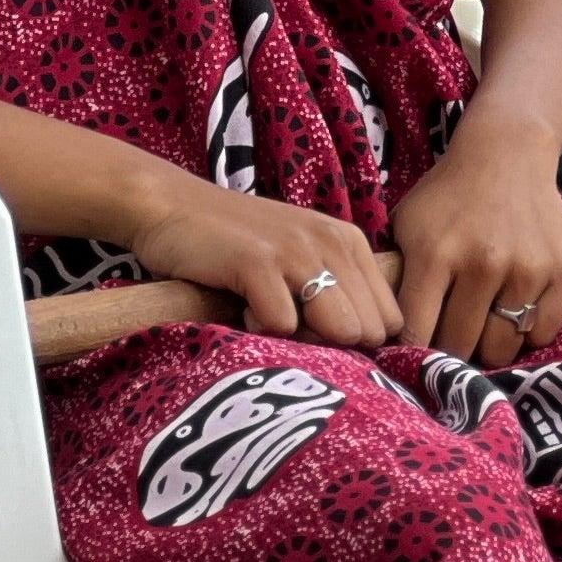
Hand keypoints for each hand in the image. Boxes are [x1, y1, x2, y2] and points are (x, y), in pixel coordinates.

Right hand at [126, 178, 398, 350]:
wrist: (173, 208)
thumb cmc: (237, 244)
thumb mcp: (300, 260)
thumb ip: (335, 294)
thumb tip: (363, 353)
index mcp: (349, 242)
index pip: (389, 320)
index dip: (355, 343)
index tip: (315, 331)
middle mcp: (333, 242)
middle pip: (368, 332)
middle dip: (331, 344)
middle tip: (287, 323)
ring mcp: (298, 251)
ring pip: (340, 330)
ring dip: (300, 339)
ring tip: (266, 312)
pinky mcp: (259, 263)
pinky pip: (282, 325)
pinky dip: (258, 329)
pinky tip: (240, 304)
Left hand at [390, 128, 561, 369]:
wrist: (509, 152)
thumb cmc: (450, 194)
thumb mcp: (407, 224)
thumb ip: (396, 276)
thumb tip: (385, 333)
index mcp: (435, 254)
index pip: (416, 334)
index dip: (410, 351)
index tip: (413, 353)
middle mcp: (482, 263)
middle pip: (459, 347)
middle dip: (449, 349)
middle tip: (450, 335)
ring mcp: (526, 269)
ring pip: (500, 349)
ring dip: (488, 345)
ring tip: (483, 324)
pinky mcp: (561, 271)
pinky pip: (541, 333)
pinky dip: (526, 333)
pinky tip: (514, 312)